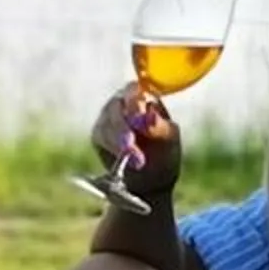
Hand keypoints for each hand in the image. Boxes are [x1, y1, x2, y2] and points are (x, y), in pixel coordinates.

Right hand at [92, 86, 182, 200]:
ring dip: (119, 142)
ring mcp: (109, 117)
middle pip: (116, 105)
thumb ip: (159, 127)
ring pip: (106, 122)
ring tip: (137, 162)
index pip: (134, 90)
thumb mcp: (169, 140)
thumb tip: (149, 117)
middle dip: (123, 126)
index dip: (134, 102)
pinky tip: (123, 159)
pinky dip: (112, 148)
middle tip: (130, 144)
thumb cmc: (164, 152)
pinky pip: (100, 137)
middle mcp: (123, 102)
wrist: (152, 179)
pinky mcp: (99, 134)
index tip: (138, 118)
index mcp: (144, 97)